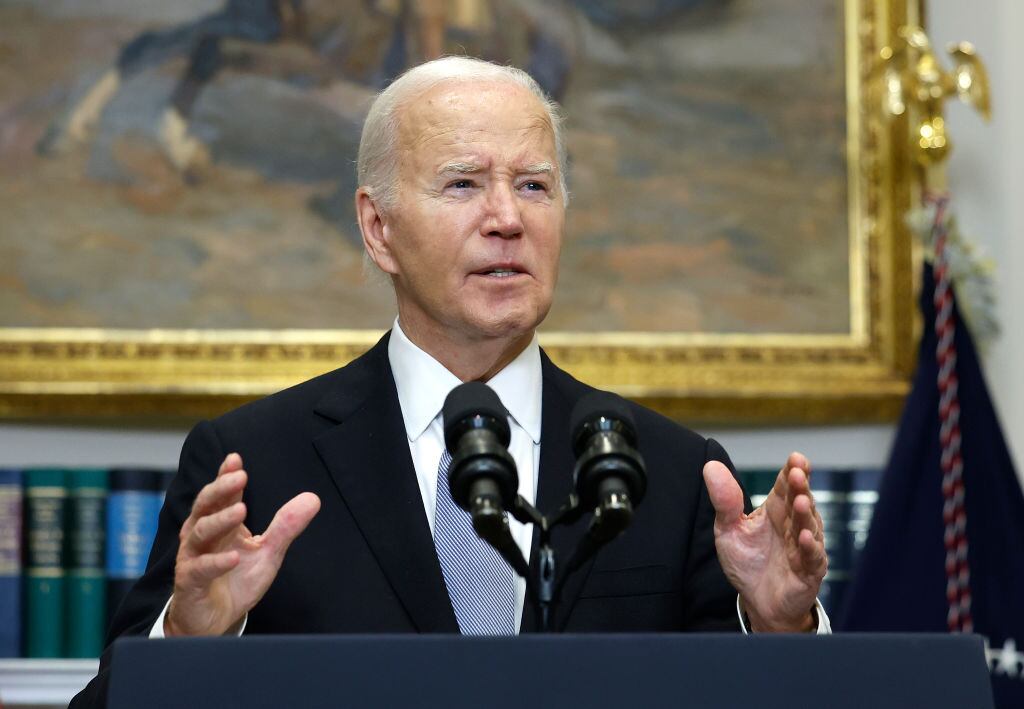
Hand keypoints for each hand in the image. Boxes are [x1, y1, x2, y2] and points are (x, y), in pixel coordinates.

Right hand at [165, 453, 320, 635]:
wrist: (214, 620)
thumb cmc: (236, 580)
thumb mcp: (267, 551)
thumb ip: (286, 526)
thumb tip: (313, 498)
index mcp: (219, 523)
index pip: (221, 494)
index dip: (225, 476)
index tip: (236, 459)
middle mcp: (201, 535)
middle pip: (205, 506)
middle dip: (221, 489)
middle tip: (240, 477)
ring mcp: (193, 557)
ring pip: (201, 533)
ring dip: (221, 520)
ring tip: (242, 510)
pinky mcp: (190, 582)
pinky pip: (200, 569)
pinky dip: (216, 562)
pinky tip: (233, 557)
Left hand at [702, 452, 826, 631]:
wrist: (758, 602)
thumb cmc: (747, 562)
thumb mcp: (728, 529)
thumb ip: (724, 500)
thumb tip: (710, 465)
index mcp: (776, 510)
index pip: (785, 486)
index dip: (792, 471)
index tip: (795, 458)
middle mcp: (793, 524)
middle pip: (800, 500)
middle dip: (800, 487)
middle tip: (798, 473)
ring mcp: (804, 547)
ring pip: (808, 526)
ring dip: (805, 514)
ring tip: (800, 502)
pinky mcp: (809, 571)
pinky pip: (812, 557)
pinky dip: (809, 547)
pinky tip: (804, 537)